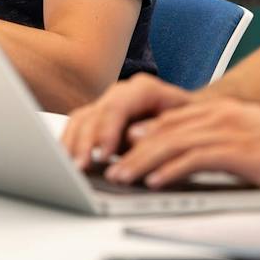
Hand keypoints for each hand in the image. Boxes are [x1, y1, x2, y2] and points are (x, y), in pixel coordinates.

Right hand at [61, 73, 196, 168]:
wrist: (193, 116)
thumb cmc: (191, 122)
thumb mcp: (183, 127)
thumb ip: (157, 134)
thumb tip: (135, 146)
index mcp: (144, 89)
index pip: (117, 107)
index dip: (107, 131)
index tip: (104, 154)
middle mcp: (121, 93)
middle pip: (95, 114)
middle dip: (85, 143)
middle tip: (79, 168)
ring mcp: (108, 104)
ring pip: (81, 120)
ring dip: (72, 146)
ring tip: (69, 170)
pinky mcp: (100, 120)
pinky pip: (77, 128)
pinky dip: (70, 145)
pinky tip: (66, 163)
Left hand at [102, 98, 259, 189]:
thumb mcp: (251, 140)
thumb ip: (221, 144)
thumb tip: (192, 160)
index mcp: (223, 111)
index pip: (171, 119)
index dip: (141, 134)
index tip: (117, 149)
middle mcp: (222, 114)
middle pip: (164, 129)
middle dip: (131, 148)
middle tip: (108, 165)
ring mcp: (230, 130)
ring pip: (173, 142)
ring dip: (141, 161)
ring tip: (120, 176)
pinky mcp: (240, 150)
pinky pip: (195, 158)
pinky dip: (170, 169)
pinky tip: (154, 181)